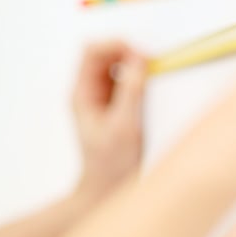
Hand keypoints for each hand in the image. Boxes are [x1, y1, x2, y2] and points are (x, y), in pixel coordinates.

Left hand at [71, 40, 146, 199]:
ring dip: (136, 64)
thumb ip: (131, 90)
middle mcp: (89, 92)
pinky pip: (127, 80)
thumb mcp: (124, 126)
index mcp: (81, 94)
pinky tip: (152, 86)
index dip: (116, 44)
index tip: (141, 54)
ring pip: (117, 65)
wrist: (107, 192)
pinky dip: (140, 77)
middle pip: (105, 54)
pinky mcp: (116, 106)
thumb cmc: (111, 164)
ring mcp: (102, 98)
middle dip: (129, 52)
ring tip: (154, 74)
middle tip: (152, 63)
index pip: (91, 51)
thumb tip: (139, 58)